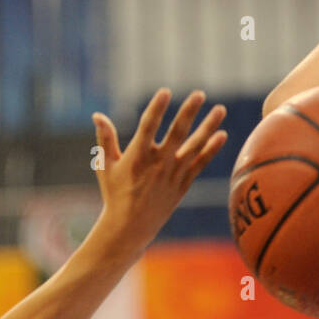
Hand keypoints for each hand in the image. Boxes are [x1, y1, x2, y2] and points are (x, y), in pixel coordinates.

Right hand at [90, 89, 226, 252]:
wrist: (130, 227)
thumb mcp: (105, 166)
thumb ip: (105, 138)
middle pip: (177, 133)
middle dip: (189, 112)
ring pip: (194, 146)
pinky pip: (200, 164)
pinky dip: (211, 149)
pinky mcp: (182, 185)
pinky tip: (222, 135)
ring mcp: (173, 174)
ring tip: (221, 109)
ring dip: (208, 127)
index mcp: (137, 157)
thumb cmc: (115, 193)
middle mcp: (158, 164)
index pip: (148, 127)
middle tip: (200, 94)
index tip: (165, 92)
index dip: (156, 109)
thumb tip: (97, 115)